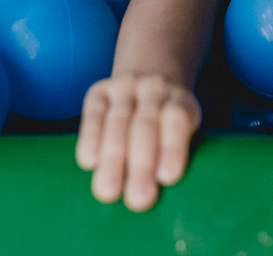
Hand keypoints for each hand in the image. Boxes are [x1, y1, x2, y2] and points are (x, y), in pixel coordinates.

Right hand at [75, 75, 201, 211]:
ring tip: (107, 192)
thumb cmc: (169, 121)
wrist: (151, 73)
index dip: (172, 147)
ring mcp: (126, 86)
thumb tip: (168, 198)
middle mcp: (154, 88)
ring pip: (118, 122)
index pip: (178, 120)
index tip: (167, 178)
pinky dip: (90, 138)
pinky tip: (88, 162)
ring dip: (112, 159)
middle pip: (146, 126)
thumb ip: (178, 153)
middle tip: (138, 200)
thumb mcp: (184, 128)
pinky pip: (93, 114)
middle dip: (141, 165)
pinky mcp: (99, 91)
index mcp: (181, 100)